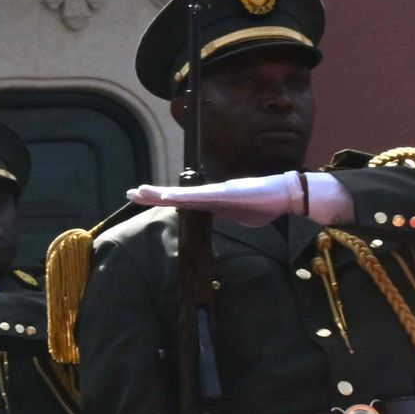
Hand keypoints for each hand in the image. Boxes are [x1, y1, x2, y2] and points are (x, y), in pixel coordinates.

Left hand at [127, 171, 351, 228]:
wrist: (284, 195)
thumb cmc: (263, 205)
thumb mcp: (237, 216)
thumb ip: (224, 216)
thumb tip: (221, 221)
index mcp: (211, 201)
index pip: (180, 201)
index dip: (162, 199)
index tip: (143, 198)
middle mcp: (210, 194)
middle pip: (176, 195)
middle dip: (153, 194)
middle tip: (130, 192)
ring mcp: (216, 192)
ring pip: (183, 194)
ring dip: (162, 194)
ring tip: (141, 192)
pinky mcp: (224, 193)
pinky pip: (199, 196)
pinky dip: (182, 197)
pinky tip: (168, 196)